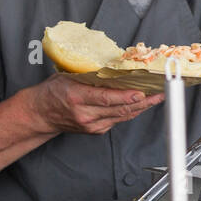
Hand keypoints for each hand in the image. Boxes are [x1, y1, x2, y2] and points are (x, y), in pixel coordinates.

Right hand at [26, 74, 164, 134]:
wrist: (41, 114)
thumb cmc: (53, 92)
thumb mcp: (68, 77)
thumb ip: (89, 76)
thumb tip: (113, 69)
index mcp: (77, 98)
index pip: (106, 99)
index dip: (126, 97)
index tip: (141, 92)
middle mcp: (86, 115)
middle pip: (120, 110)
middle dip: (143, 101)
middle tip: (160, 93)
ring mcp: (92, 125)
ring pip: (123, 117)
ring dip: (142, 107)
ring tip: (157, 97)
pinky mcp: (96, 130)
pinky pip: (118, 120)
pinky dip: (131, 112)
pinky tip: (142, 104)